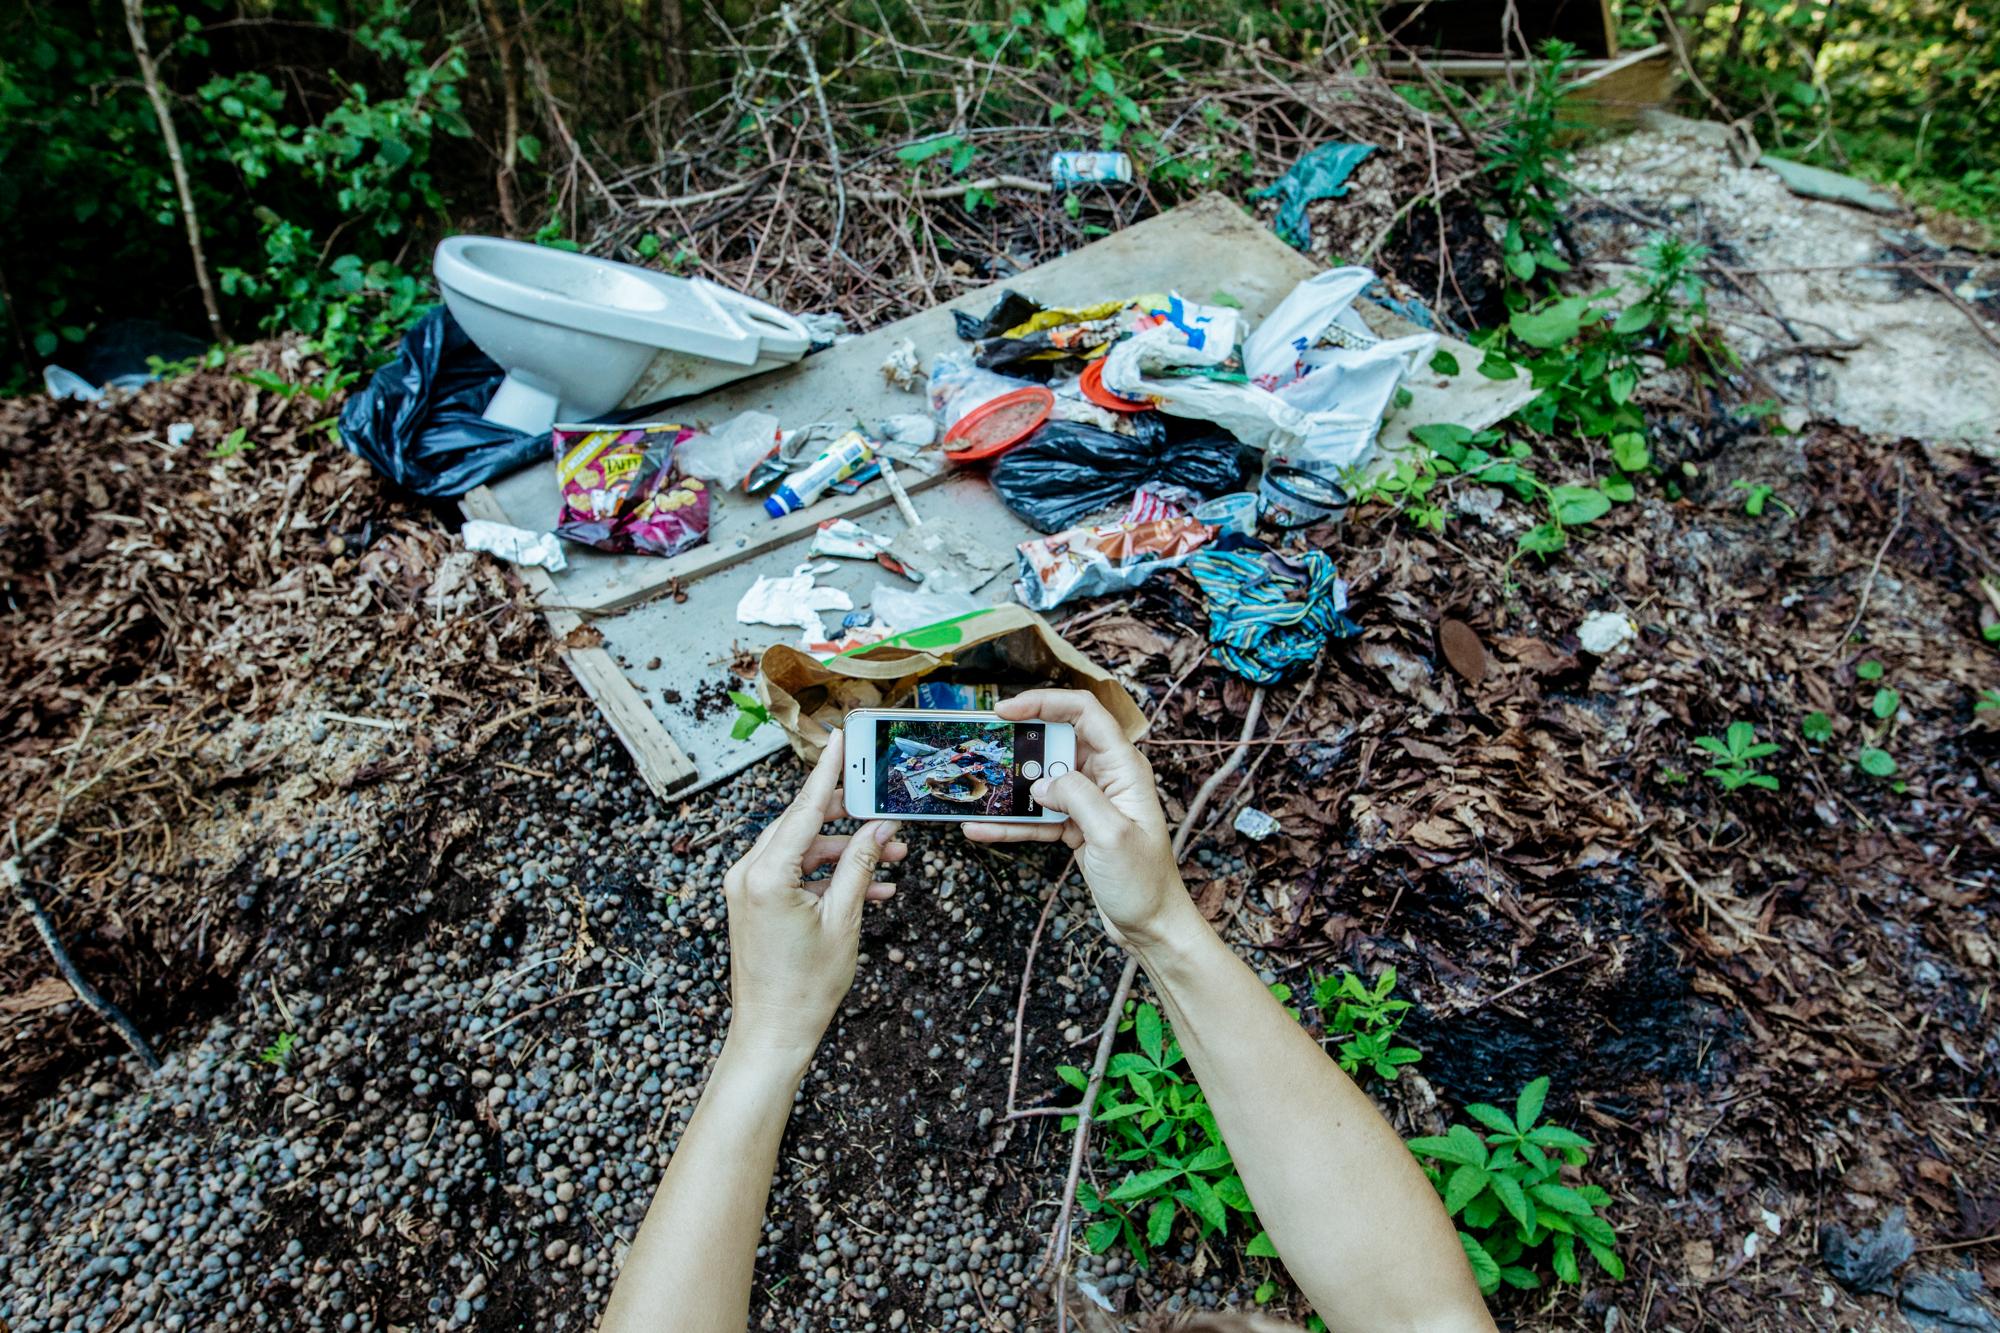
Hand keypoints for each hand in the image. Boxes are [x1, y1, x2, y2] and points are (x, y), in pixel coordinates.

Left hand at [721, 734, 905, 1058]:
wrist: (773, 1032)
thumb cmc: (804, 986)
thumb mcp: (844, 920)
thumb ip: (861, 865)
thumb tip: (879, 826)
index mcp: (766, 874)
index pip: (804, 808)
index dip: (828, 772)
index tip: (840, 740)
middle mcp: (748, 874)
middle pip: (803, 825)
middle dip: (848, 819)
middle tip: (884, 811)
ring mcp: (747, 888)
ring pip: (802, 849)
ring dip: (844, 851)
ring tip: (889, 855)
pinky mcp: (753, 903)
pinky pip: (794, 874)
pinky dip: (828, 876)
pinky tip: (870, 887)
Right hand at [963, 690, 1193, 949]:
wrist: (1150, 925)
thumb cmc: (1144, 881)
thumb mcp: (1111, 835)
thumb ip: (1076, 798)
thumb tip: (1041, 781)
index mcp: (1123, 767)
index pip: (1084, 713)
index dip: (1045, 702)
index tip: (1006, 710)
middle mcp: (1106, 777)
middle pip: (1058, 741)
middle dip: (1021, 743)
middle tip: (986, 748)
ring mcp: (1089, 802)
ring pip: (1042, 780)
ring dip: (1010, 786)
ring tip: (976, 789)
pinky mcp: (1075, 826)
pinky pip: (1036, 816)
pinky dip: (1010, 822)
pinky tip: (979, 829)